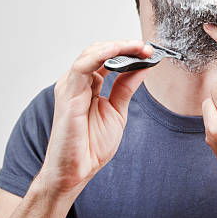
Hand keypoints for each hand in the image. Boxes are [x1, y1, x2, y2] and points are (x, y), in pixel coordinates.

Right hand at [38, 40, 153, 196]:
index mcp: (88, 85)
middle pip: (100, 51)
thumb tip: (142, 67)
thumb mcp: (117, 111)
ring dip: (117, 47)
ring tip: (138, 47)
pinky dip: (102, 55)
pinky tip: (118, 52)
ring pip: (92, 53)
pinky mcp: (68, 93)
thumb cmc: (90, 146)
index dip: (128, 51)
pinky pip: (83, 66)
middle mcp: (78, 82)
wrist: (76, 171)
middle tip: (146, 47)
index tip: (148, 51)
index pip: (107, 58)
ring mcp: (71, 86)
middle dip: (125, 46)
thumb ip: (126, 87)